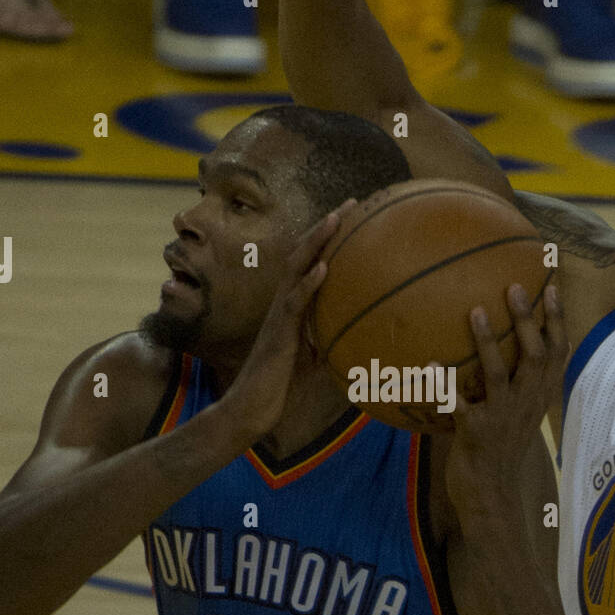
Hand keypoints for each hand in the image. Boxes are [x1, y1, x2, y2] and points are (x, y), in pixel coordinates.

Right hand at [218, 203, 345, 441]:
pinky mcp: (278, 334)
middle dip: (327, 227)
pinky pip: (294, 304)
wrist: (251, 411)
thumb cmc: (279, 389)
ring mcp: (279, 316)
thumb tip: (363, 347)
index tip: (354, 217)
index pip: (312, 264)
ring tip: (336, 218)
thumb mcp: (313, 363)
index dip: (330, 240)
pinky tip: (324, 268)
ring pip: (297, 269)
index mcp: (293, 308)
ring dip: (316, 243)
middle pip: (305, 255)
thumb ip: (331, 346)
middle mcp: (284, 304)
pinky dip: (308, 284)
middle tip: (352, 203)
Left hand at [443, 281, 567, 525]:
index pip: (558, 354)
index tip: (553, 286)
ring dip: (486, 343)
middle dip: (527, 320)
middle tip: (515, 286)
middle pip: (535, 356)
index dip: (558, 320)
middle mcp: (526, 403)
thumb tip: (512, 346)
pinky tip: (429, 365)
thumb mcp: (521, 413)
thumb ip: (522, 383)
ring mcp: (501, 417)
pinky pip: (458, 405)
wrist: (490, 495)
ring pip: (498, 374)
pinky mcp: (475, 433)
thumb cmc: (500, 448)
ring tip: (475, 312)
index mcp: (539, 396)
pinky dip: (443, 386)